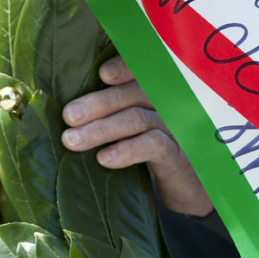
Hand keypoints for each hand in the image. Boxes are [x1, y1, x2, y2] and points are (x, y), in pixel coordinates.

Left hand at [61, 58, 213, 216]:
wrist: (189, 190)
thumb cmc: (154, 155)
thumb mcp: (137, 129)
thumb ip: (117, 111)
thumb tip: (72, 108)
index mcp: (159, 92)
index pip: (143, 71)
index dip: (125, 67)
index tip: (101, 74)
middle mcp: (170, 104)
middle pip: (135, 93)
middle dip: (98, 103)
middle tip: (69, 116)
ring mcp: (176, 129)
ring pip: (138, 118)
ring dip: (102, 129)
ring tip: (72, 141)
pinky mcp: (178, 155)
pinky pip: (153, 144)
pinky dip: (126, 149)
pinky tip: (104, 158)